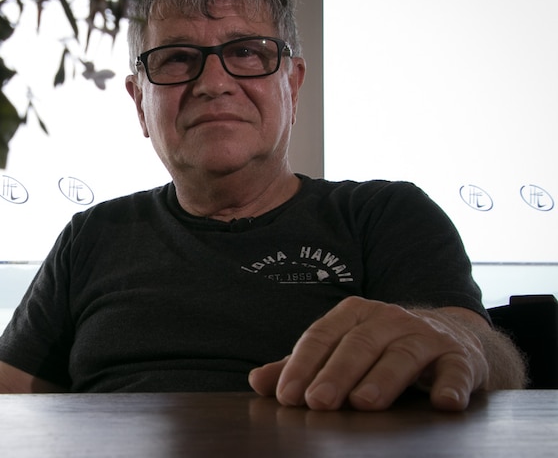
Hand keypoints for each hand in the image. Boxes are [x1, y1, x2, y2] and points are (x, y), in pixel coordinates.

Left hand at [248, 296, 489, 410]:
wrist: (450, 337)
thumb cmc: (382, 349)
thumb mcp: (341, 351)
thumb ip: (301, 367)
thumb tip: (256, 382)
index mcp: (354, 314)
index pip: (322, 336)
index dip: (302, 365)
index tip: (286, 396)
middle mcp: (389, 319)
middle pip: (358, 345)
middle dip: (336, 374)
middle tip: (318, 402)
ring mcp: (425, 336)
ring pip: (401, 356)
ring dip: (383, 380)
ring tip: (364, 403)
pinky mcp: (460, 358)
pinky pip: (456, 371)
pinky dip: (451, 386)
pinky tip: (442, 403)